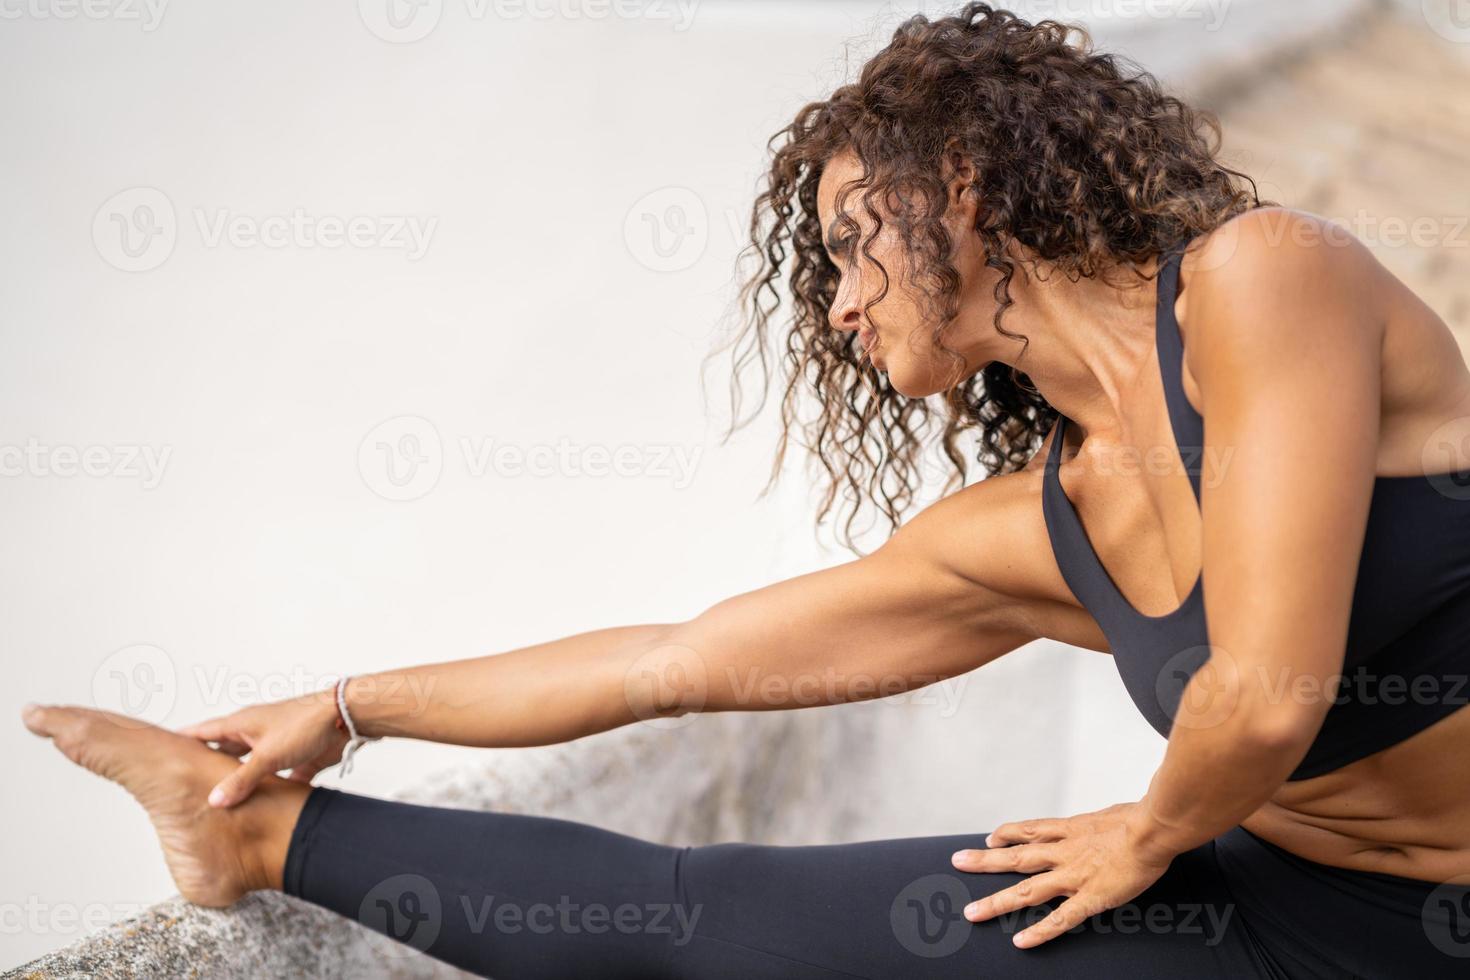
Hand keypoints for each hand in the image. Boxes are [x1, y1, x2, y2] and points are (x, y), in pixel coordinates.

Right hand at [179, 692, 347, 807]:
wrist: (345, 719)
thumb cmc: (305, 723)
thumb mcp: (267, 756)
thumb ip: (240, 780)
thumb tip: (214, 800)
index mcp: (241, 725)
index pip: (203, 733)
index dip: (182, 741)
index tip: (158, 749)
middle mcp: (255, 734)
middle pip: (224, 753)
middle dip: (207, 768)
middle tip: (185, 784)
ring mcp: (275, 746)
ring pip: (250, 768)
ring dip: (240, 783)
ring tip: (220, 802)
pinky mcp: (296, 759)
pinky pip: (278, 778)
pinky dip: (271, 791)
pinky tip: (264, 808)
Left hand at [950, 802, 1178, 949]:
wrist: (1154, 828)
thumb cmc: (1141, 818)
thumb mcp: (1113, 813)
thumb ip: (1103, 823)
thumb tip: (1110, 820)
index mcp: (1070, 830)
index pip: (1029, 830)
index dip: (1007, 834)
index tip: (991, 838)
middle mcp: (1064, 852)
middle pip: (1016, 857)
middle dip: (984, 861)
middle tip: (957, 862)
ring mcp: (1073, 876)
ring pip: (1027, 890)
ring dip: (997, 902)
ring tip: (972, 914)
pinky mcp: (1090, 898)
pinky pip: (1060, 919)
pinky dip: (1040, 932)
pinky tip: (1021, 942)